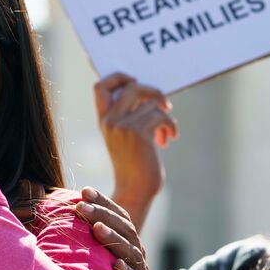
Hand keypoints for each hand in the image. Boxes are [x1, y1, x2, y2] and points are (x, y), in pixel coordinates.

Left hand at [77, 187, 153, 269]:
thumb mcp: (85, 267)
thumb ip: (73, 246)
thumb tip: (38, 222)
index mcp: (123, 248)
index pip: (117, 218)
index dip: (103, 203)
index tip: (84, 191)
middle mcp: (134, 261)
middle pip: (125, 231)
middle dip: (104, 215)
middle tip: (83, 206)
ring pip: (132, 255)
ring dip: (114, 240)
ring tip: (97, 229)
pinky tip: (117, 267)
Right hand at [94, 72, 176, 228]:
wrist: (135, 191)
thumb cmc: (135, 165)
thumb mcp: (126, 138)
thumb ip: (129, 116)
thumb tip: (150, 94)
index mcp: (104, 121)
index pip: (100, 87)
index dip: (119, 77)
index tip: (135, 82)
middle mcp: (110, 121)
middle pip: (132, 86)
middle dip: (153, 91)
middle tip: (163, 105)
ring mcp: (122, 126)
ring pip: (151, 104)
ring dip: (164, 117)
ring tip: (165, 134)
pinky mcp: (138, 133)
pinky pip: (160, 115)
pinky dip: (170, 126)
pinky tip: (169, 138)